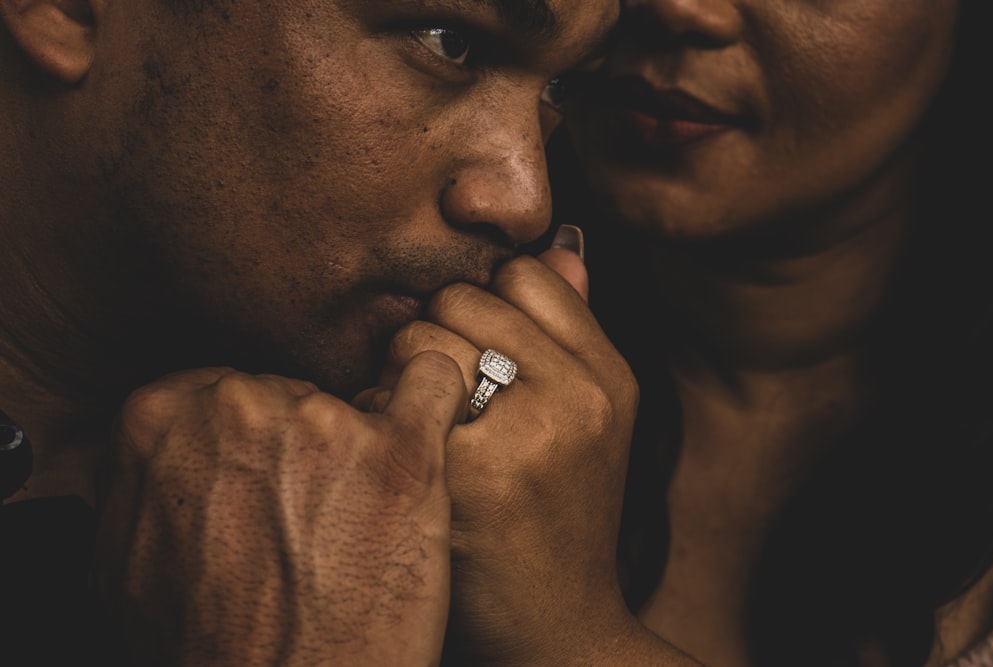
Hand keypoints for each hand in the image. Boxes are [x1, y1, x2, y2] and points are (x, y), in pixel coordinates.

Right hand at [95, 357, 465, 666]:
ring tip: (358, 517)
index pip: (221, 388)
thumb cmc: (205, 648)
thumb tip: (165, 447)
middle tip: (311, 513)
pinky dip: (437, 397)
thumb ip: (147, 478)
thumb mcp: (126, 559)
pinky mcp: (401, 454)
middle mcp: (239, 408)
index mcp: (163, 418)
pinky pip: (434, 382)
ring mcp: (324, 424)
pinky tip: (429, 430)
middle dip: (302, 445)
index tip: (265, 480)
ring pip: (355, 398)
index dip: (249, 440)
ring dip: (360, 447)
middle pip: (289, 392)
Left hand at [357, 250, 646, 664]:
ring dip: (400, 372)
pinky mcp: (470, 475)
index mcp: (610, 376)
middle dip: (435, 335)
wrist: (558, 630)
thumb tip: (560, 244)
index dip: (483, 306)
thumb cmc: (557, 518)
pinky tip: (403, 457)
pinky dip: (381, 416)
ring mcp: (529, 435)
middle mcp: (580, 396)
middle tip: (438, 394)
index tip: (473, 352)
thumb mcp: (590, 420)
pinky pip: (393, 393)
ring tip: (419, 424)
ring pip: (421, 335)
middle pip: (464, 297)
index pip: (524, 275)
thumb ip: (572, 331)